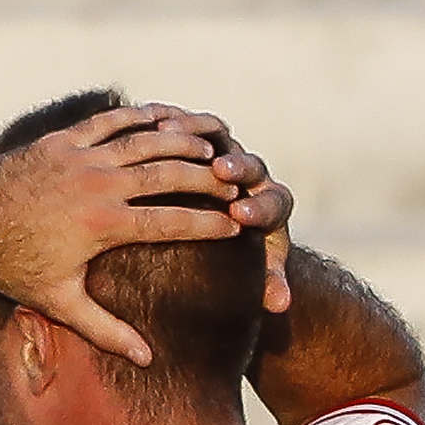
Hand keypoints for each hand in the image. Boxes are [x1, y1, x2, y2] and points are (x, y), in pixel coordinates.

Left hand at [0, 105, 242, 364]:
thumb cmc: (13, 269)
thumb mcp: (62, 303)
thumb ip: (107, 331)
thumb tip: (147, 359)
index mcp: (104, 225)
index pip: (173, 222)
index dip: (210, 225)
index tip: (236, 227)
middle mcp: (97, 186)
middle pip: (169, 175)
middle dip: (209, 179)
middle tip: (235, 183)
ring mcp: (79, 158)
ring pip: (145, 142)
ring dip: (181, 144)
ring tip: (210, 149)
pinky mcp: (60, 141)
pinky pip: (109, 122)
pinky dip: (139, 118)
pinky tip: (163, 118)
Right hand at [148, 106, 297, 315]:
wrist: (221, 230)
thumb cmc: (236, 258)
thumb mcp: (253, 272)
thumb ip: (269, 284)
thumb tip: (280, 304)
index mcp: (272, 206)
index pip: (273, 203)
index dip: (259, 206)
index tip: (241, 214)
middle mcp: (252, 175)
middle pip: (249, 164)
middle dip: (236, 165)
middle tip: (219, 169)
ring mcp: (224, 152)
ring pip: (217, 135)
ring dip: (196, 132)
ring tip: (168, 133)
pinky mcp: (198, 139)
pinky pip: (186, 124)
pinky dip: (169, 120)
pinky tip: (144, 122)